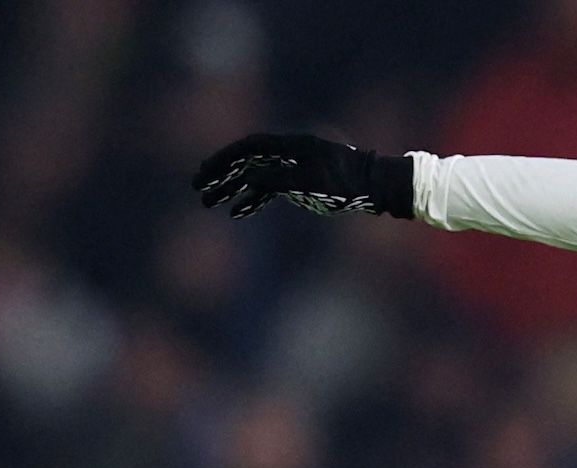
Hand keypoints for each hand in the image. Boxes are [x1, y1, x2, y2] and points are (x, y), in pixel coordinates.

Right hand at [193, 133, 403, 218]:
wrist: (378, 187)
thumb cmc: (348, 185)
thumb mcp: (311, 184)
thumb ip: (278, 179)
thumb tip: (247, 176)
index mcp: (291, 145)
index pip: (248, 147)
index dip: (223, 159)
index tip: (204, 173)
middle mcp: (290, 152)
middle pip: (247, 160)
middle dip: (221, 174)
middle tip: (197, 188)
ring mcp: (295, 167)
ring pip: (257, 175)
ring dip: (233, 188)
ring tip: (210, 204)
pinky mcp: (303, 182)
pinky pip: (272, 189)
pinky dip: (254, 199)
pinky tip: (238, 212)